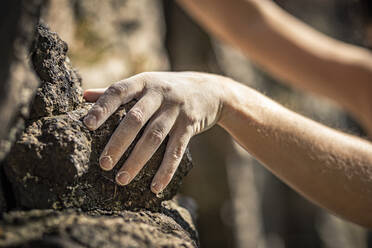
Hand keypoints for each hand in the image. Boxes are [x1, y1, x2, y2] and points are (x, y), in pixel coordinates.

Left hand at [83, 72, 227, 193]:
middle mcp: (159, 94)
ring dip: (137, 160)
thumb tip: (84, 96)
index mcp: (143, 82)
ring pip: (154, 137)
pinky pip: (177, 150)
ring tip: (122, 179)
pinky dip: (166, 170)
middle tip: (103, 164)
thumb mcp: (145, 83)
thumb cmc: (167, 89)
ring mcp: (176, 110)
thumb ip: (117, 91)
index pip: (119, 91)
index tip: (87, 126)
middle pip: (135, 119)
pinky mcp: (190, 125)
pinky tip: (155, 187)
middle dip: (118, 143)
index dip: (102, 108)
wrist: (209, 90)